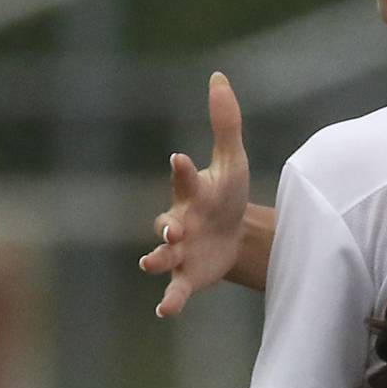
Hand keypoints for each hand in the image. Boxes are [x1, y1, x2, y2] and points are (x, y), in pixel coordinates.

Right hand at [138, 71, 249, 316]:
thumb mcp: (234, 161)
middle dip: (167, 228)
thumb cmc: (228, 194)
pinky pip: (174, 292)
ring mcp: (180, 252)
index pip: (185, 180)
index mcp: (191, 193)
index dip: (182, 171)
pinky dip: (169, 301)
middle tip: (172, 230)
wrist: (235, 236)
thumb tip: (218, 76)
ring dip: (156, 260)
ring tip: (151, 263)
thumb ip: (225, 122)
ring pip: (161, 258)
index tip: (181, 158)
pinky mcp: (187, 277)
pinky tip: (165, 311)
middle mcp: (179, 222)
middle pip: (166, 225)